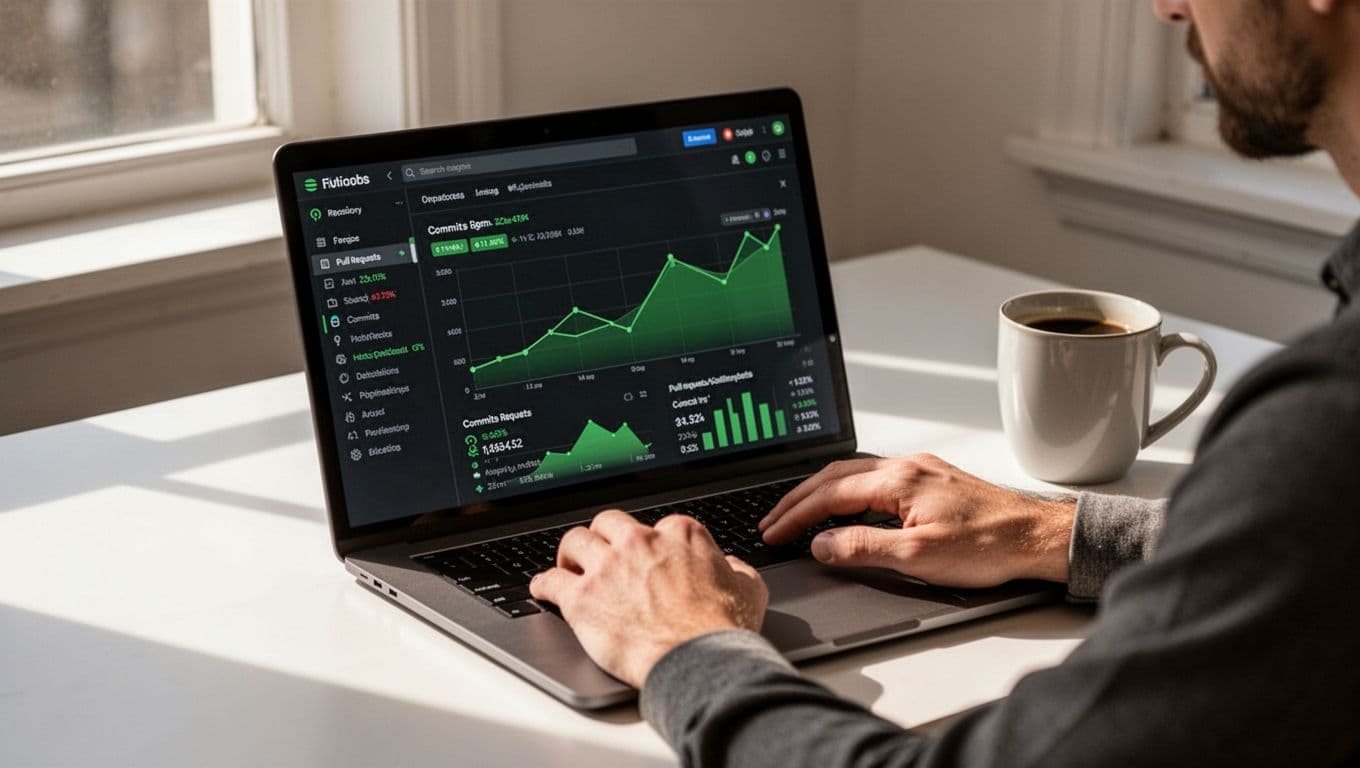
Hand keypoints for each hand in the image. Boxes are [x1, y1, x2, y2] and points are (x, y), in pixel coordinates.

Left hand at [530, 510, 768, 687]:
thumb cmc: (724, 630)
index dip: (651, 544)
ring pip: (575, 541)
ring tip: (569, 564)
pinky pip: (550, 581)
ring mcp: (608, 568)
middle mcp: (640, 542)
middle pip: (608, 523)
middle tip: (602, 552)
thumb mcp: (749, 588)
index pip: (656, 526)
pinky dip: (543, 584)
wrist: (700, 661)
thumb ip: (734, 569)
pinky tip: (542, 588)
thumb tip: (729, 566)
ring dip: (571, 553)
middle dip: (604, 536)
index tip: (646, 557)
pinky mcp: (582, 599)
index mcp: (679, 534)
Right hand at [759, 454, 1073, 587]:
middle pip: (835, 476)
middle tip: (772, 521)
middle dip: (798, 499)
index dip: (795, 514)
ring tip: (797, 514)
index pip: (829, 494)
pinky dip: (846, 492)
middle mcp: (906, 466)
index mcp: (898, 479)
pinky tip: (844, 507)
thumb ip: (862, 548)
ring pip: (854, 475)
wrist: (1036, 537)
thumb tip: (821, 544)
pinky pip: (874, 479)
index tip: (773, 531)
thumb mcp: (918, 556)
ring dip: (821, 494)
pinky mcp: (931, 480)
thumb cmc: (990, 545)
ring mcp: (920, 470)